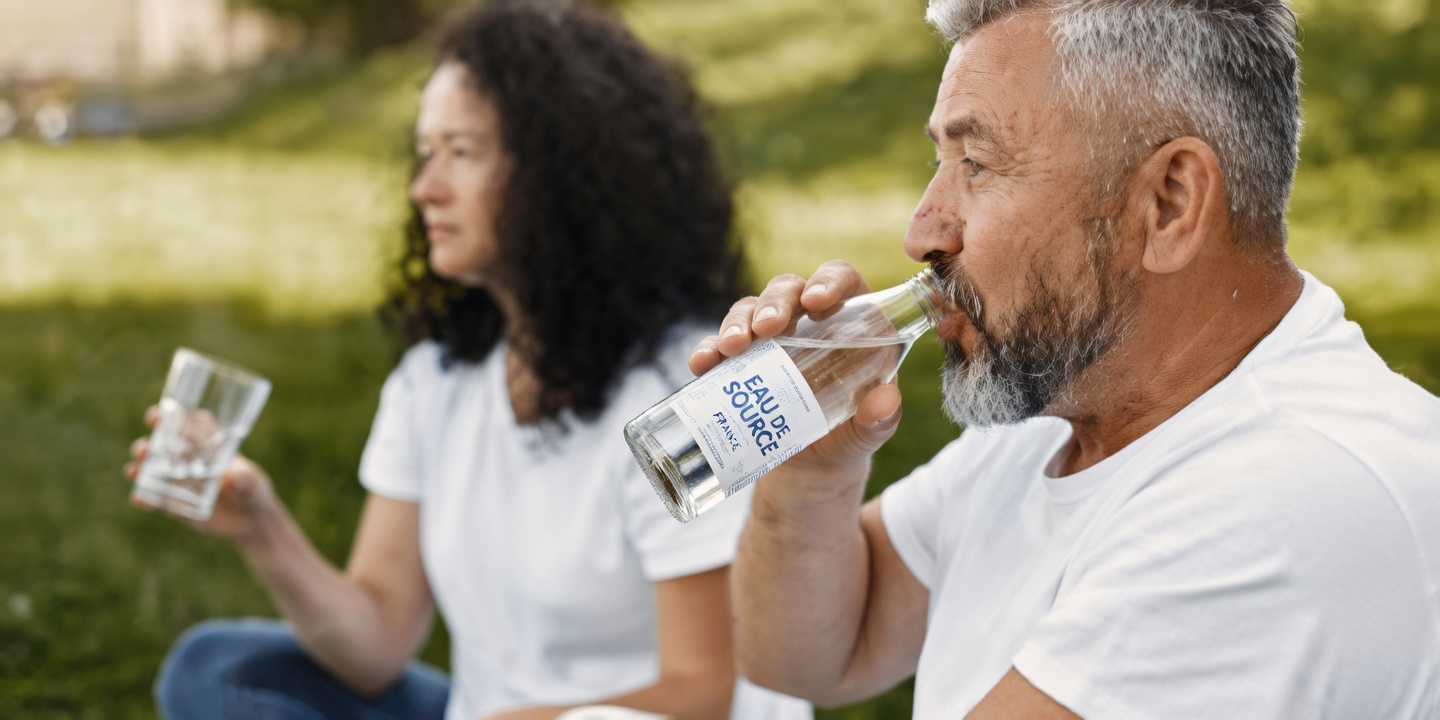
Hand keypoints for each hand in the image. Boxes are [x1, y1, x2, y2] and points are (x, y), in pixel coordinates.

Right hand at [123, 405, 277, 542]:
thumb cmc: (253, 490)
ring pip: (150, 471)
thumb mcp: (253, 482)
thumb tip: (229, 480)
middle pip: (159, 447)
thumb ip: (244, 480)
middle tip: (144, 449)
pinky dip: (145, 499)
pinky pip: (155, 500)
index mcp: (205, 444)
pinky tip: (139, 498)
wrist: (251, 520)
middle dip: (146, 445)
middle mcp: (186, 460)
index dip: (168, 417)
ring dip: (139, 469)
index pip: (183, 424)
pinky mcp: (175, 504)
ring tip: (135, 471)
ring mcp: (177, 482)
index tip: (158, 416)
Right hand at [688, 260, 904, 473]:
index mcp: (850, 320)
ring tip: (733, 347)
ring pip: (749, 310)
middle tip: (768, 329)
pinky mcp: (740, 363)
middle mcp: (806, 321)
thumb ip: (881, 418)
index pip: (841, 280)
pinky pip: (719, 346)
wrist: (815, 465)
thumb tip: (885, 400)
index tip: (815, 302)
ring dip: (738, 322)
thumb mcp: (870, 430)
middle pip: (787, 289)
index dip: (828, 280)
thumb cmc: (851, 433)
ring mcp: (770, 340)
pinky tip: (703, 364)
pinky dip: (708, 351)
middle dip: (773, 303)